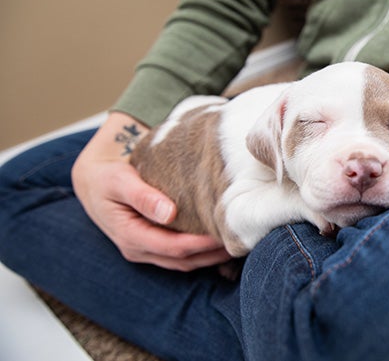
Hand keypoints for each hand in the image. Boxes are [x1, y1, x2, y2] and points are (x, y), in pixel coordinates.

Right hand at [71, 112, 231, 270]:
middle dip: (213, 255)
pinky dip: (201, 254)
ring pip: (184, 263)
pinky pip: (180, 256)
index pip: (173, 247)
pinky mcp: (153, 246)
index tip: (224, 233)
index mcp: (130, 236)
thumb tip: (169, 213)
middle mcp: (138, 249)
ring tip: (237, 245)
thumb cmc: (107, 178)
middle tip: (241, 241)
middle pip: (183, 260)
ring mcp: (146, 251)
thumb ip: (143, 196)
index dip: (201, 244)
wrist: (93, 183)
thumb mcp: (119, 181)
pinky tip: (221, 243)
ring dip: (211, 258)